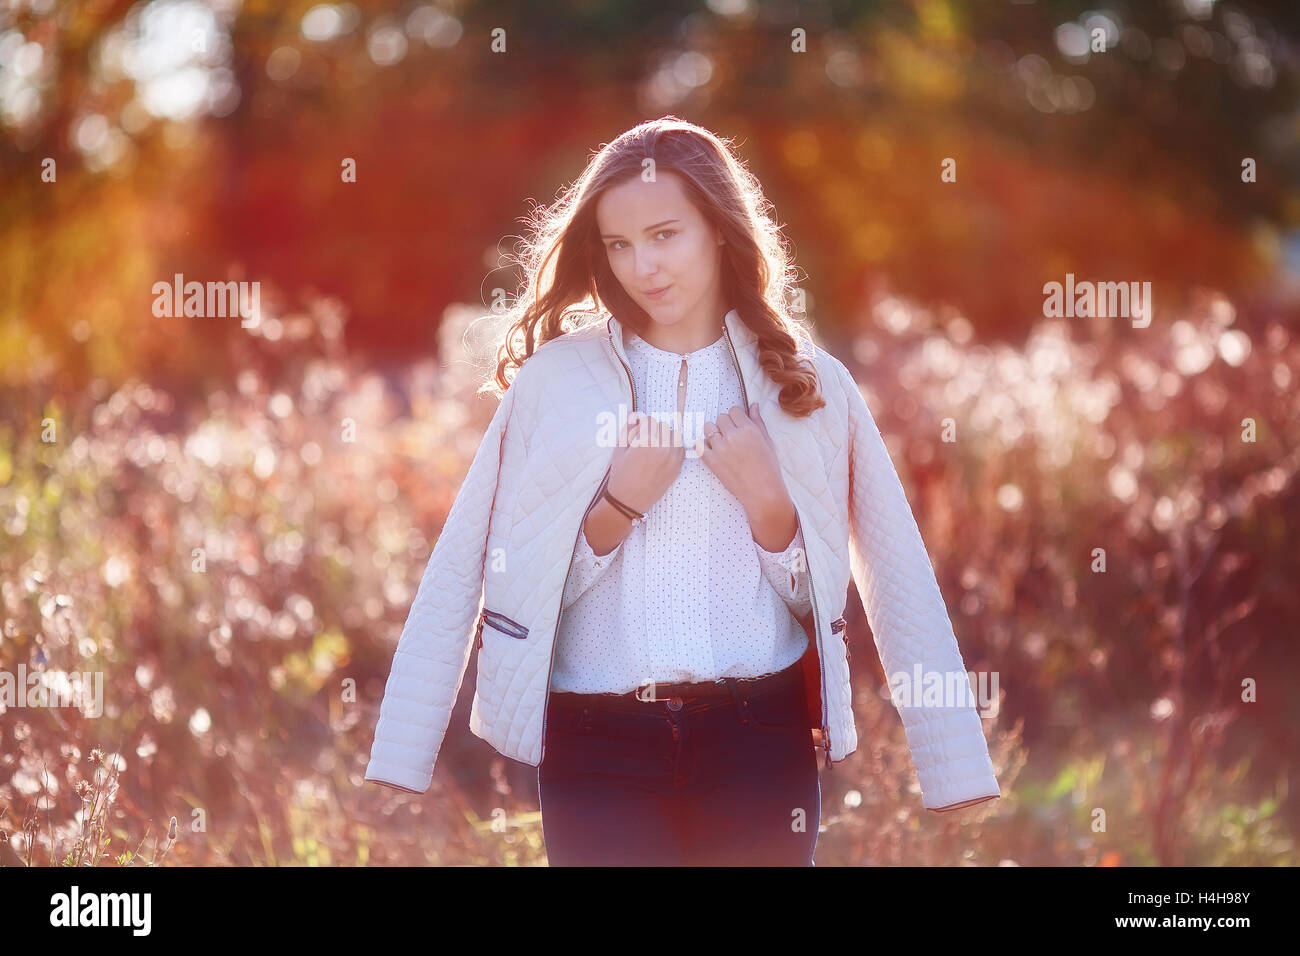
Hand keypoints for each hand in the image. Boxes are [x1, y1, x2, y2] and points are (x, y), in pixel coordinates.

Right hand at [605, 411, 685, 514]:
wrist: (629, 501)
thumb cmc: (621, 475)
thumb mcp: (619, 450)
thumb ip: (627, 429)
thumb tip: (634, 414)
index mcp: (646, 441)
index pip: (650, 420)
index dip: (642, 423)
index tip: (638, 430)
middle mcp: (662, 448)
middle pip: (664, 426)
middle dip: (654, 429)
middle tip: (645, 439)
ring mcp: (672, 459)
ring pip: (675, 436)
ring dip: (666, 437)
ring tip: (654, 446)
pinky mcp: (677, 468)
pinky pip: (681, 449)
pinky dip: (674, 447)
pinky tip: (662, 454)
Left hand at [696, 403, 795, 544]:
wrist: (762, 492)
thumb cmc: (769, 468)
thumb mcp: (768, 442)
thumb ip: (758, 422)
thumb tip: (753, 405)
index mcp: (748, 429)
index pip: (734, 410)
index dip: (736, 417)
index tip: (738, 425)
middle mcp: (733, 435)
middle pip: (720, 417)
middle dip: (725, 424)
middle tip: (732, 437)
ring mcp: (720, 448)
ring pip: (708, 428)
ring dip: (713, 432)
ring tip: (722, 443)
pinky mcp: (711, 461)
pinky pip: (699, 444)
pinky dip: (703, 445)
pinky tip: (712, 450)